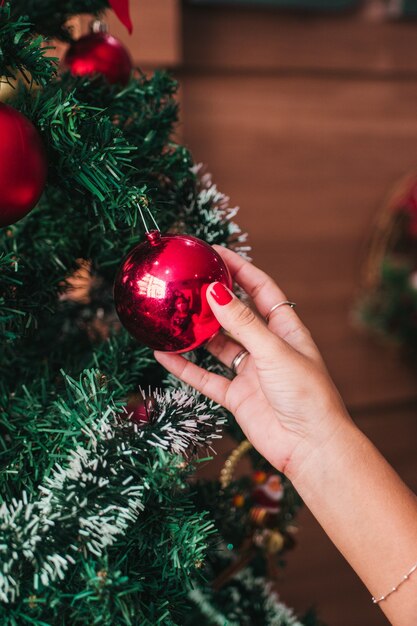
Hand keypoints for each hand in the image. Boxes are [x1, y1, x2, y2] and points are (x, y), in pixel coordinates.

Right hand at [155, 246, 350, 478]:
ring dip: (197, 332)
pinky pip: (206, 377)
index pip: (261, 289)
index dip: (240, 268)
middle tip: (187, 281)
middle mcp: (267, 347)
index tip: (216, 252)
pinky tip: (164, 354)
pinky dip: (185, 367)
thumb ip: (242, 322)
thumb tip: (214, 291)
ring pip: (218, 345)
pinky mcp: (237, 396)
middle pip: (236, 314)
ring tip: (172, 314)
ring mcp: (250, 372)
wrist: (310, 446)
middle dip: (214, 298)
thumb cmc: (306, 394)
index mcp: (285, 329)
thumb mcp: (273, 351)